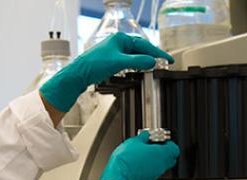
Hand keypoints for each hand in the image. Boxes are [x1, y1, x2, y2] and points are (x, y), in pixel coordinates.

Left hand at [40, 33, 173, 111]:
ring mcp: (115, 51)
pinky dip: (137, 65)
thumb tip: (152, 62)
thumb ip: (138, 62)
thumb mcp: (119, 63)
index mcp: (121, 38)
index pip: (145, 45)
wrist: (78, 74)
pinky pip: (129, 61)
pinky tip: (139, 70)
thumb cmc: (93, 65)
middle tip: (164, 64)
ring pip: (135, 55)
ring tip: (154, 67)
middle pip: (141, 49)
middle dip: (153, 56)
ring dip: (144, 62)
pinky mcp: (111, 60)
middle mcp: (118, 42)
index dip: (158, 53)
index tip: (168, 59)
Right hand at [99, 131, 179, 179]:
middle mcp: (161, 165)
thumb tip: (145, 135)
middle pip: (171, 159)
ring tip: (147, 153)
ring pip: (162, 166)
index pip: (175, 149)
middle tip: (156, 146)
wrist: (118, 176)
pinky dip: (151, 166)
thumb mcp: (134, 141)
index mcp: (161, 154)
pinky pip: (154, 172)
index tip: (162, 140)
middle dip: (166, 152)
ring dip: (157, 159)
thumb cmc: (126, 160)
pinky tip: (141, 162)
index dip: (169, 143)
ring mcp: (155, 174)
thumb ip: (143, 137)